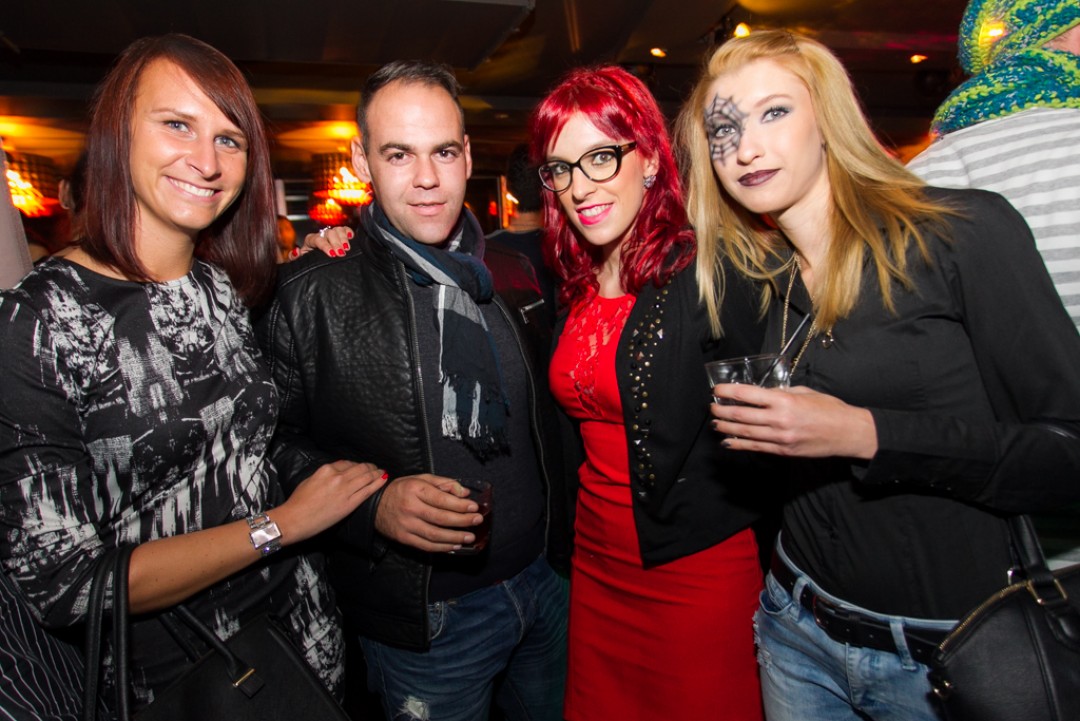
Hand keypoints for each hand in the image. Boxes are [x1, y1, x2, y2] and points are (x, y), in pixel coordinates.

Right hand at [274, 460, 386, 541]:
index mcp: (326, 469)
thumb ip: (324, 475)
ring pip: (366, 476)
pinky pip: (367, 490)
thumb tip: (334, 474)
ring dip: (376, 473)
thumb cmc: (298, 502)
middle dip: (369, 467)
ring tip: (382, 473)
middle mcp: (337, 477)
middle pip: (360, 468)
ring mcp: (344, 489)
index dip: (357, 465)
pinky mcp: (350, 503)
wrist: (295, 519)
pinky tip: (383, 480)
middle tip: (376, 468)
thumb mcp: (309, 480)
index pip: (347, 463)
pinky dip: (378, 483)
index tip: (361, 467)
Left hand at [286, 226, 352, 260]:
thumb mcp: (301, 260)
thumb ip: (295, 257)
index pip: (318, 240)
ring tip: (347, 248)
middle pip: (330, 233)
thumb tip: (296, 251)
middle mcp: (321, 235)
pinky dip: (349, 232)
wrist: (315, 261)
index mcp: (311, 240)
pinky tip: (351, 237)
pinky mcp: (339, 235)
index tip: (332, 254)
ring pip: (338, 230)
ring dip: (343, 238)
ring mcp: (331, 234)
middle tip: (342, 253)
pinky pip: (345, 229)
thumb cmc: (309, 261)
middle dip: (336, 243)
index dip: (326, 246)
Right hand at [374, 474, 483, 552]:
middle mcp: (410, 508)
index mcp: (415, 490)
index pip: (442, 499)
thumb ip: (444, 483)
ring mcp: (406, 525)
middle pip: (441, 518)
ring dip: (455, 537)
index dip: (460, 505)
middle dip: (462, 521)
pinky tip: (454, 545)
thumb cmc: (402, 490)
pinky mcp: (404, 538)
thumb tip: (464, 493)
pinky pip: (426, 545)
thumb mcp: (421, 479)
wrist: (375, 505)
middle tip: (477, 521)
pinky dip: (442, 547)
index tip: (474, 507)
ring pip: (435, 535)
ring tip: (470, 537)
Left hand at [710, 384, 877, 458]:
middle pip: (742, 415)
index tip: (717, 390)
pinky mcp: (783, 450)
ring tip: (716, 423)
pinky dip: (740, 444)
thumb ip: (781, 393)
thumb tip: (762, 393)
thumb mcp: (804, 392)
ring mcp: (780, 437)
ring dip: (727, 428)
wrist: (848, 432)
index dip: (728, 392)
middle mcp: (780, 419)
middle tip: (712, 407)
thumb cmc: (829, 409)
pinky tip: (728, 441)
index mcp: (785, 400)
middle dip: (723, 410)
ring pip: (745, 432)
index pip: (748, 394)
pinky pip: (756, 447)